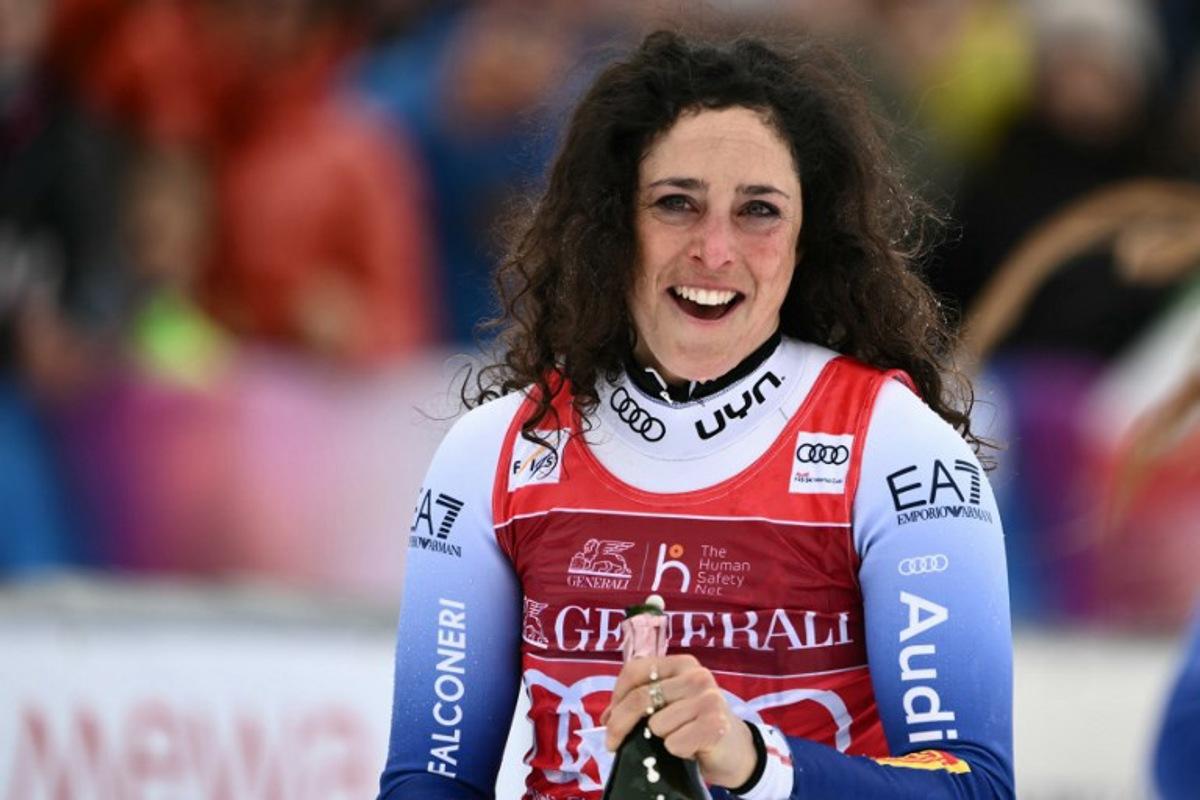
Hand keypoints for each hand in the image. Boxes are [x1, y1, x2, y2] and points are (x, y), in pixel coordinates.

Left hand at [600, 654, 756, 788]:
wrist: (734, 750)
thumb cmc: (694, 725)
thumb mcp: (668, 706)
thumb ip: (641, 702)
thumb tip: (607, 717)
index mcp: (681, 663)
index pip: (635, 670)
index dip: (616, 696)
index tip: (609, 717)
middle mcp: (697, 675)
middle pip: (640, 698)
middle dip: (619, 724)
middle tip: (612, 744)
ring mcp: (709, 698)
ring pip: (656, 725)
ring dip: (659, 740)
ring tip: (677, 738)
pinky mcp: (716, 724)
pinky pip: (674, 743)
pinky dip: (677, 751)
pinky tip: (691, 748)